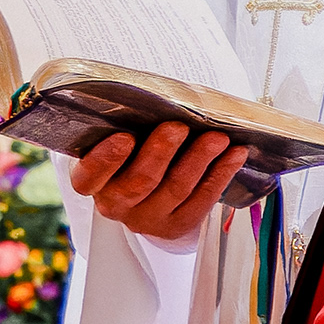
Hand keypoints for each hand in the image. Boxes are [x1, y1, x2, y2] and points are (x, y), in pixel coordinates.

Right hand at [69, 122, 249, 241]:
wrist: (148, 191)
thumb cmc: (132, 152)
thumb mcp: (119, 137)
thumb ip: (126, 123)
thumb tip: (157, 99)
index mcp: (93, 182)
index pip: (89, 176)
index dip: (105, 160)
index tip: (124, 137)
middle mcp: (116, 204)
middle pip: (139, 181)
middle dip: (161, 152)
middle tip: (178, 127)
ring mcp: (147, 218)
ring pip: (175, 189)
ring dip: (199, 160)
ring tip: (217, 138)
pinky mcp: (177, 225)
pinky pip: (201, 201)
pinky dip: (220, 174)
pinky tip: (234, 155)